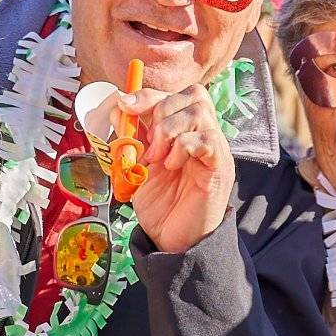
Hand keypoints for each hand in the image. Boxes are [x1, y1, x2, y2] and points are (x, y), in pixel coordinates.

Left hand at [121, 83, 233, 253]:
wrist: (173, 240)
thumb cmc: (160, 205)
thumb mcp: (137, 165)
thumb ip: (131, 137)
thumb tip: (116, 110)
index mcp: (186, 131)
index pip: (176, 95)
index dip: (149, 95)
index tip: (125, 105)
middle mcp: (204, 135)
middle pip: (193, 95)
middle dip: (160, 111)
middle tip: (148, 144)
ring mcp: (215, 149)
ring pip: (199, 112)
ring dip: (169, 130)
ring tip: (158, 158)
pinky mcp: (219, 167)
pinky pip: (207, 139)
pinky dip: (183, 147)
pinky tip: (172, 166)